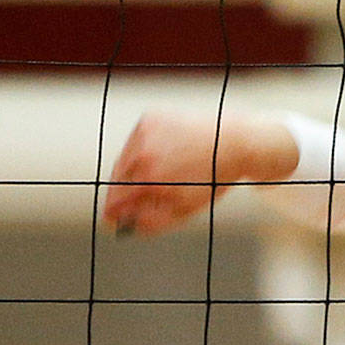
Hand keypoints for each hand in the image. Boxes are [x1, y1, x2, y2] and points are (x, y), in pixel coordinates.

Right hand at [103, 110, 295, 235]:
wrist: (234, 142)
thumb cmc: (212, 178)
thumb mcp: (185, 209)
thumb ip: (152, 222)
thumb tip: (126, 226)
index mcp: (150, 180)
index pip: (116, 200)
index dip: (112, 213)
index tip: (111, 220)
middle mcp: (144, 154)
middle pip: (117, 179)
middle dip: (120, 193)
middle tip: (126, 203)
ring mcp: (145, 133)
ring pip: (124, 159)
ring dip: (131, 171)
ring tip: (156, 176)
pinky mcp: (150, 118)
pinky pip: (136, 140)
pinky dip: (142, 150)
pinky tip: (161, 155)